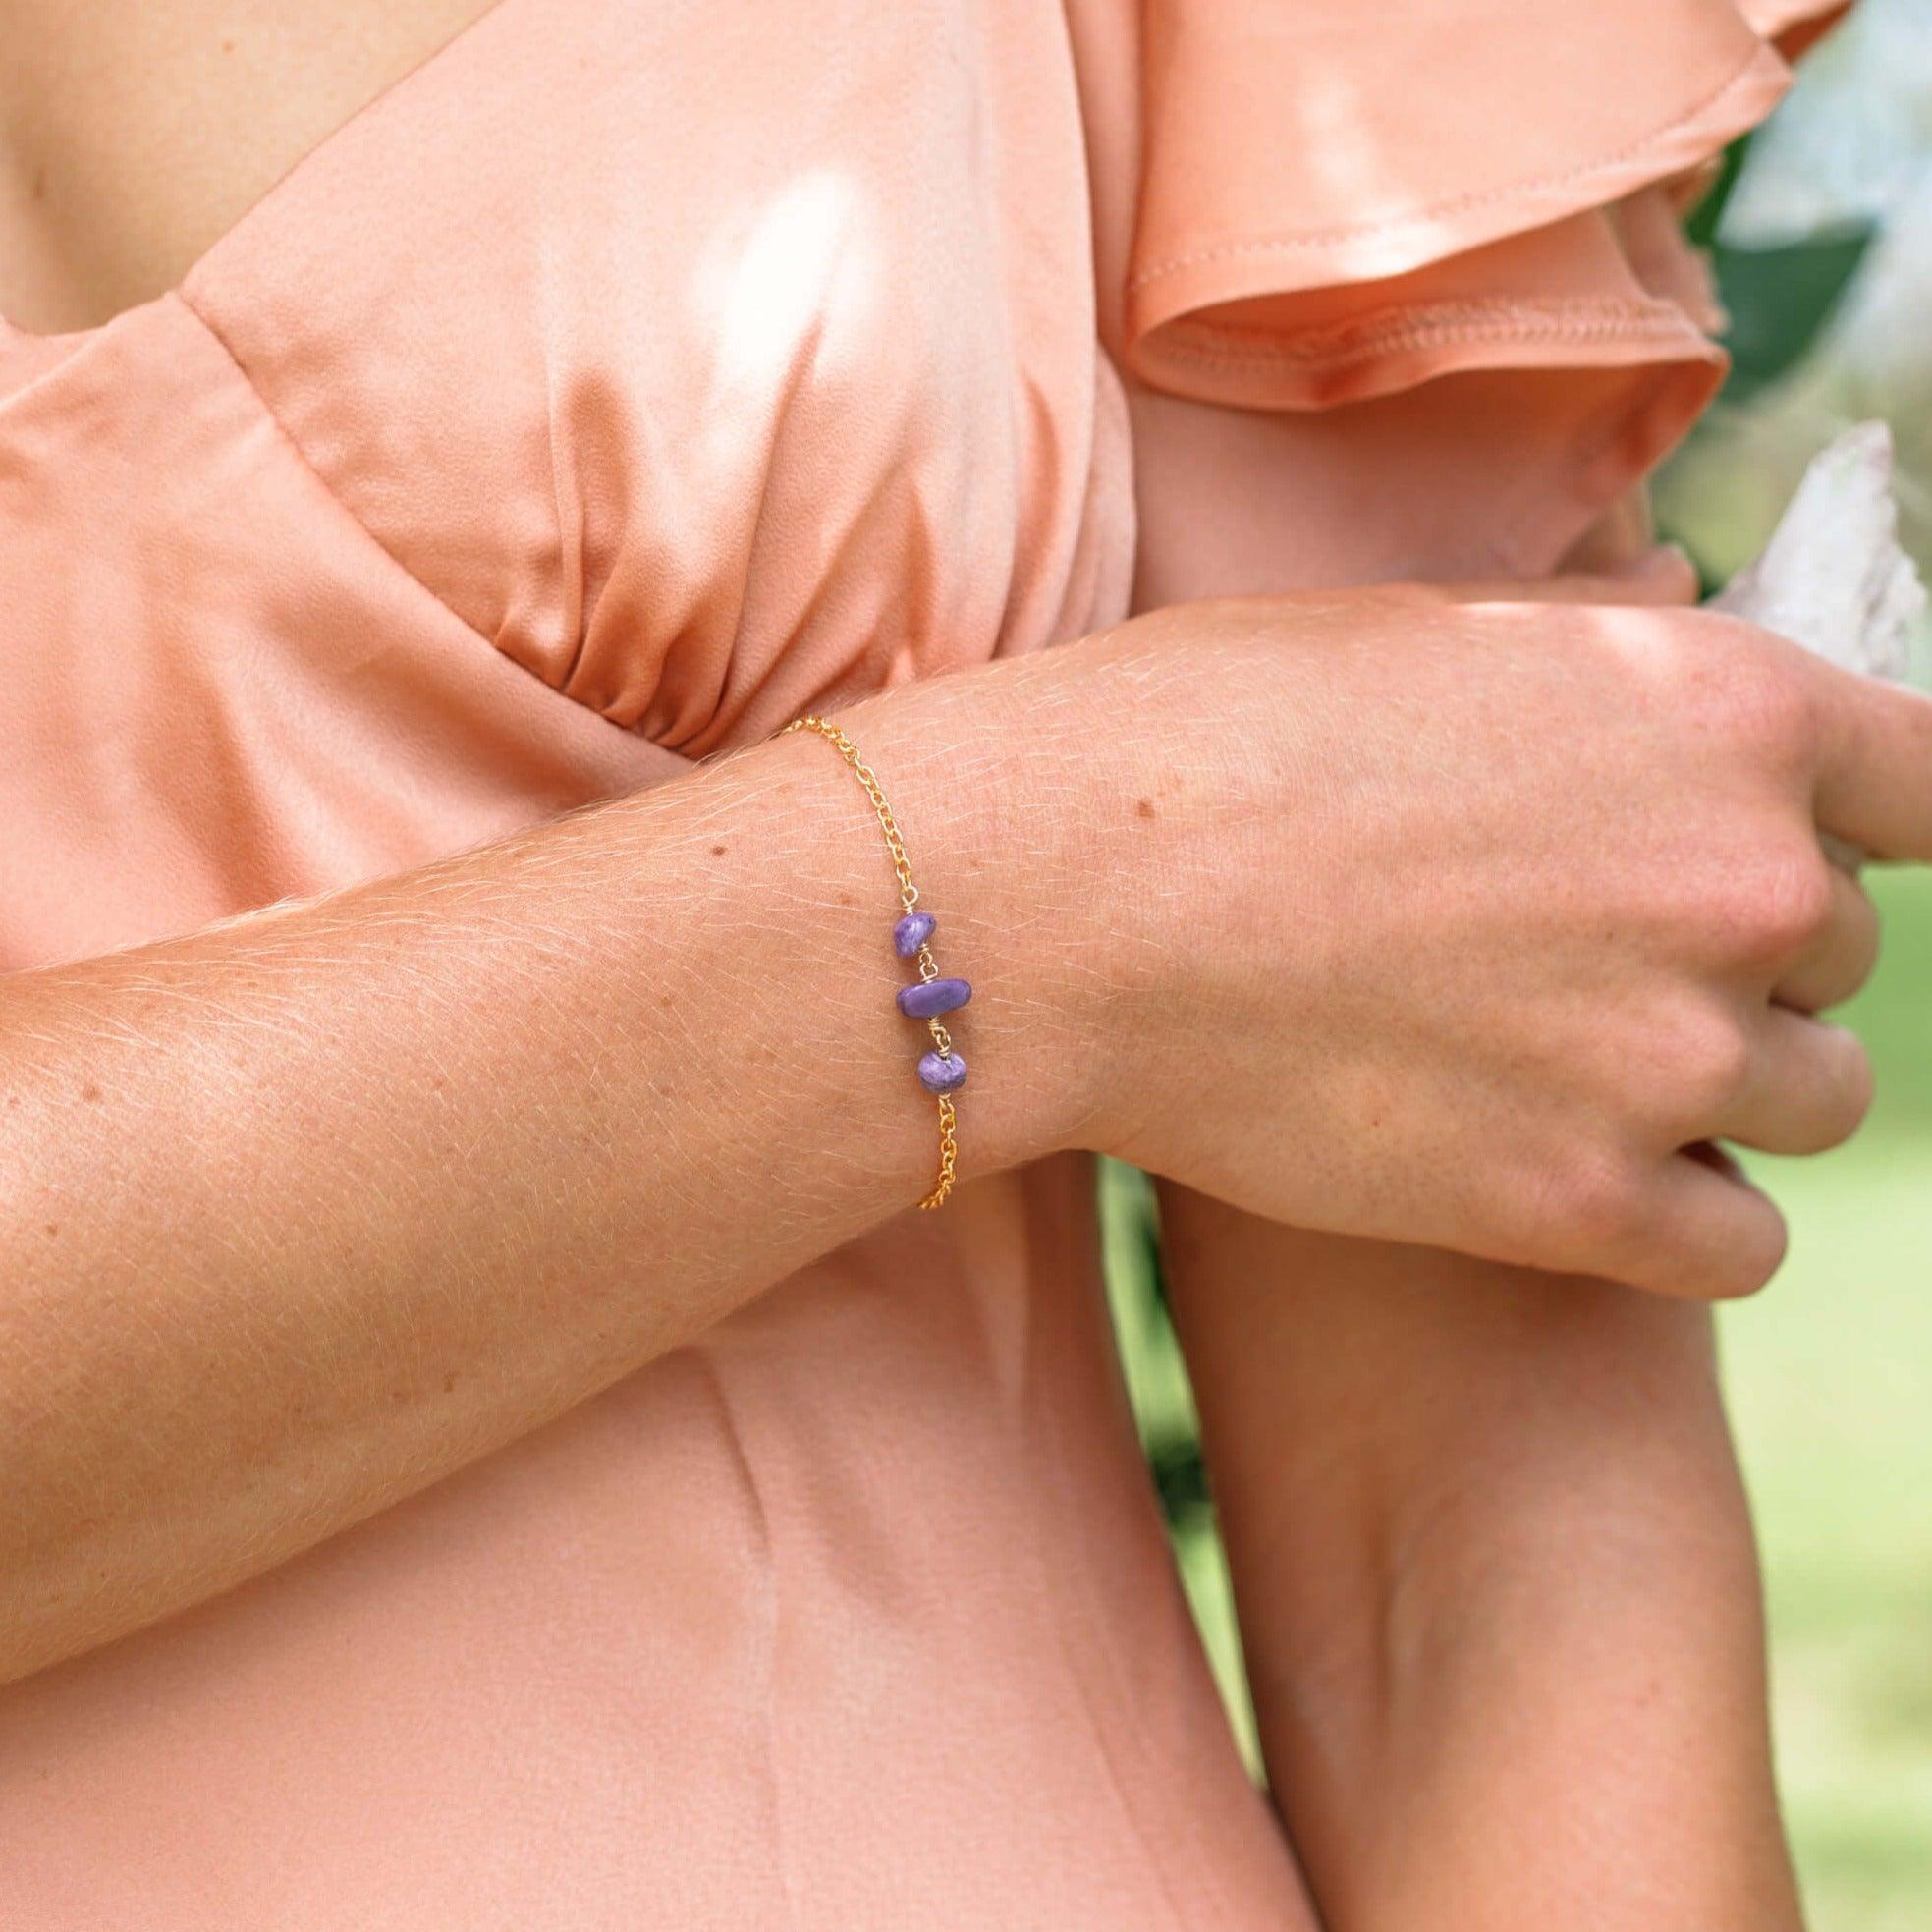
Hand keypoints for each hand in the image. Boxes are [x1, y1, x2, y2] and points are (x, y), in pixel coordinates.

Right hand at [1063, 593, 1923, 1296]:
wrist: (1061, 897)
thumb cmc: (1203, 731)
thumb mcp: (1425, 634)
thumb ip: (1598, 654)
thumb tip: (1682, 617)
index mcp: (1721, 706)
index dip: (1860, 825)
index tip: (1793, 859)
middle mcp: (1740, 879)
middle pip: (1842, 953)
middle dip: (1737, 954)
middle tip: (1580, 957)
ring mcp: (1666, 1055)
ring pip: (1811, 1103)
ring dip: (1720, 1089)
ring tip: (1574, 1069)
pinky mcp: (1575, 1205)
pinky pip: (1737, 1244)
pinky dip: (1678, 1215)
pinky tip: (1578, 1174)